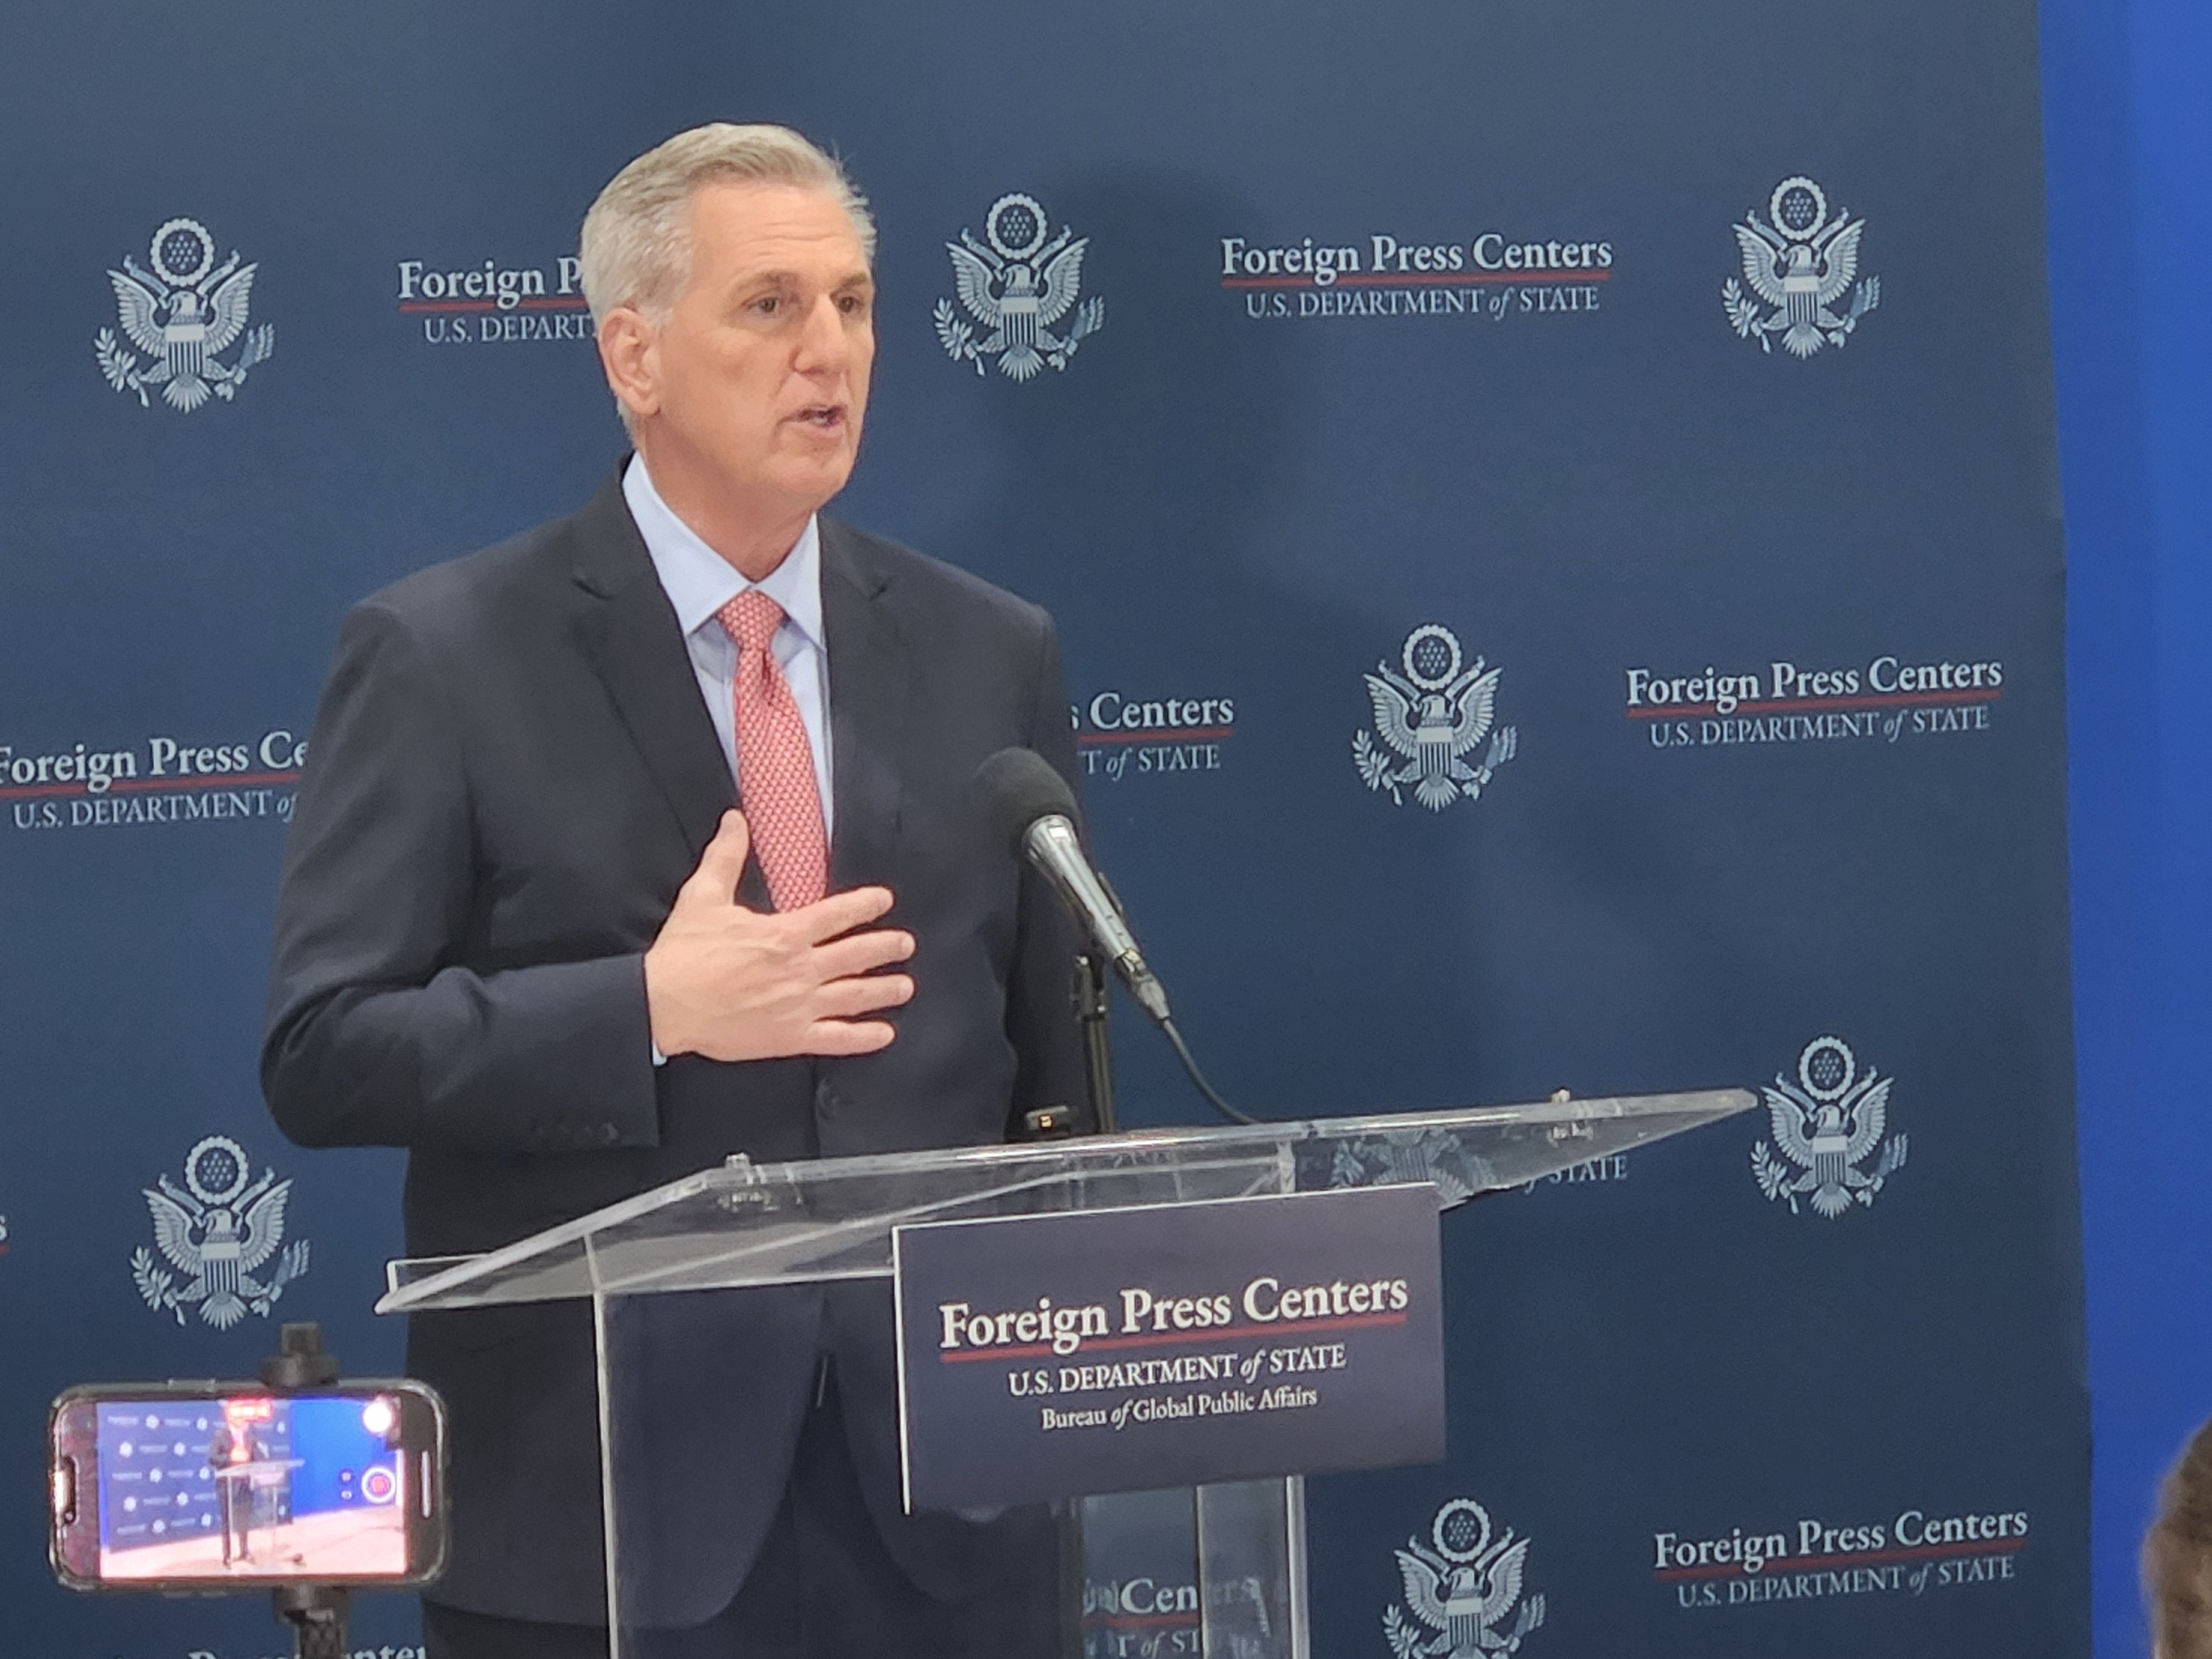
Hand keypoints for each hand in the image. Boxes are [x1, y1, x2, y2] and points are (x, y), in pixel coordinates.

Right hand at [643, 810, 914, 1061]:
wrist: (663, 1004)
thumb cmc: (683, 953)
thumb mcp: (703, 896)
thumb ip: (726, 856)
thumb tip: (735, 819)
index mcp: (785, 933)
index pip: (837, 914)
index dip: (865, 904)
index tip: (884, 900)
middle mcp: (800, 969)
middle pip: (857, 955)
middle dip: (886, 947)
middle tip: (905, 944)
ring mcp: (799, 1006)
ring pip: (855, 996)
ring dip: (885, 990)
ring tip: (906, 986)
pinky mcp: (789, 1037)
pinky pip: (836, 1038)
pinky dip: (864, 1038)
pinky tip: (884, 1035)